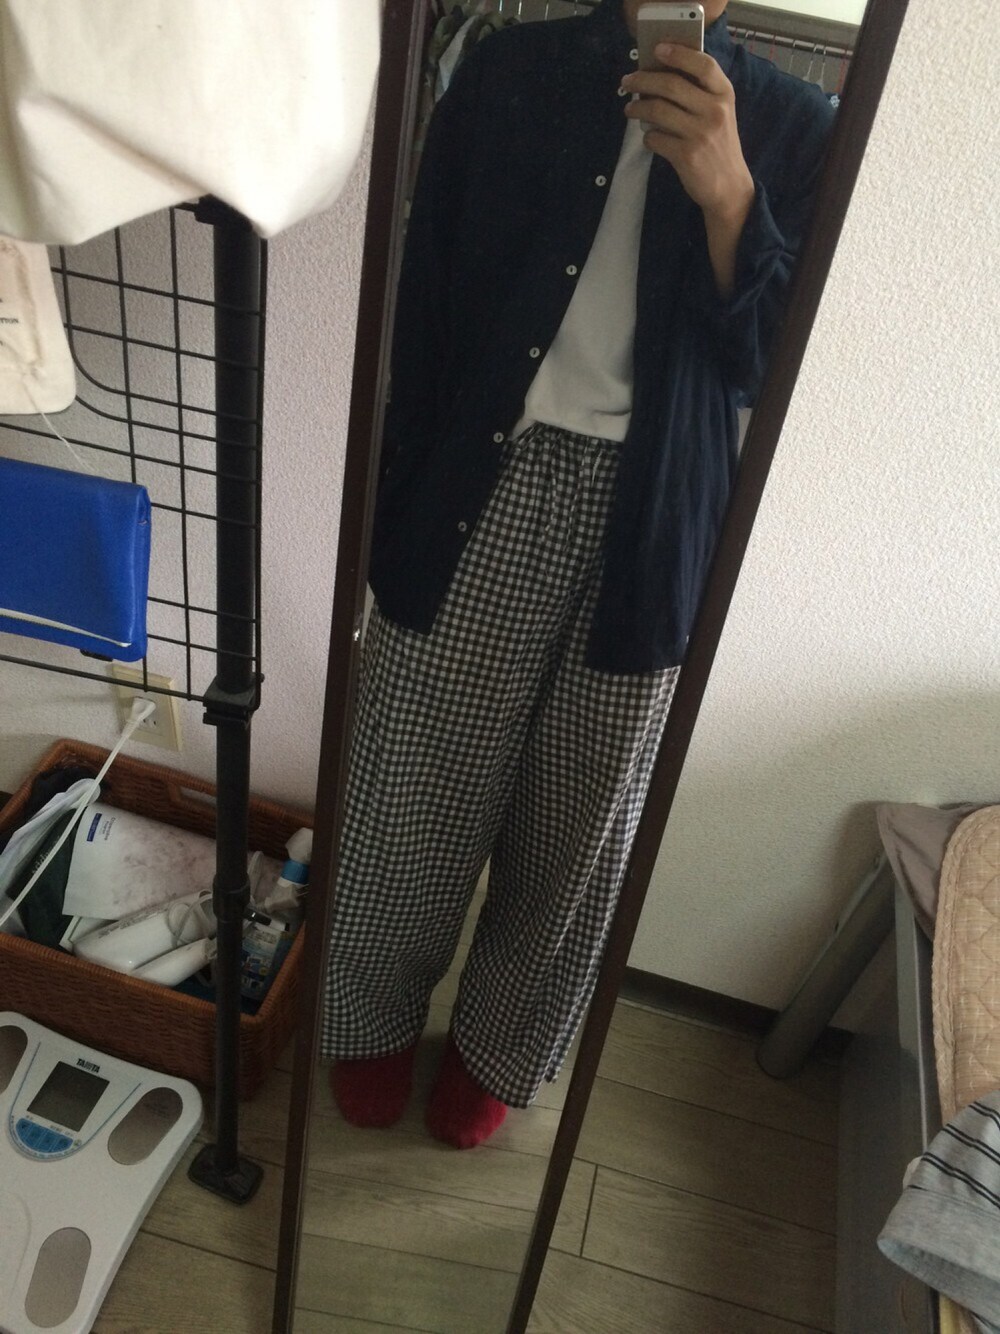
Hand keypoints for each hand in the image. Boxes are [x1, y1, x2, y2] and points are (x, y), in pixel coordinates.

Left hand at [622, 43, 753, 226]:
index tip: (657, 50)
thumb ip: (700, 94)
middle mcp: (715, 111)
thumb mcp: (720, 114)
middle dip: (643, 80)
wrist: (729, 187)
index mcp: (725, 94)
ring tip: (629, 110)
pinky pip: (656, 139)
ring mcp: (701, 133)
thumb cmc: (719, 145)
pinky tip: (648, 137)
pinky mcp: (687, 156)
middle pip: (672, 85)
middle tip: (627, 81)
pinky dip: (647, 137)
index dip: (679, 54)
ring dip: (638, 109)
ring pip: (658, 111)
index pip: (703, 64)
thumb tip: (660, 75)